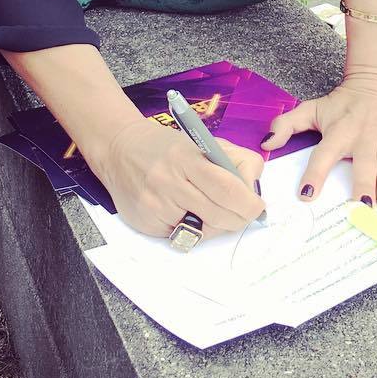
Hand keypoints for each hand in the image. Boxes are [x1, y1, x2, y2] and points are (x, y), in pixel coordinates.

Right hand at [98, 116, 265, 239]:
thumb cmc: (168, 146)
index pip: (227, 188)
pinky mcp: (146, 223)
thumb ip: (236, 160)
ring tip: (214, 209)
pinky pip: (183, 236)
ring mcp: (155, 205)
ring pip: (204, 231)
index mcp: (186, 157)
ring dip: (218, 225)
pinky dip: (194, 230)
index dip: (249, 202)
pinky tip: (188, 213)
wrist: (119, 150)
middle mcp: (168, 182)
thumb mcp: (204, 141)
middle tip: (243, 212)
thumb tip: (254, 188)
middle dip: (239, 218)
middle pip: (219, 215)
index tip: (257, 205)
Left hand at [260, 73, 376, 206]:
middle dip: (363, 186)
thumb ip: (286, 125)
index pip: (323, 155)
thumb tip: (266, 144)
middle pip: (364, 165)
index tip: (307, 195)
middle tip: (361, 206)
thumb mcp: (312, 109)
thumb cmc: (344, 103)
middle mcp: (364, 135)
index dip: (314, 175)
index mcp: (339, 131)